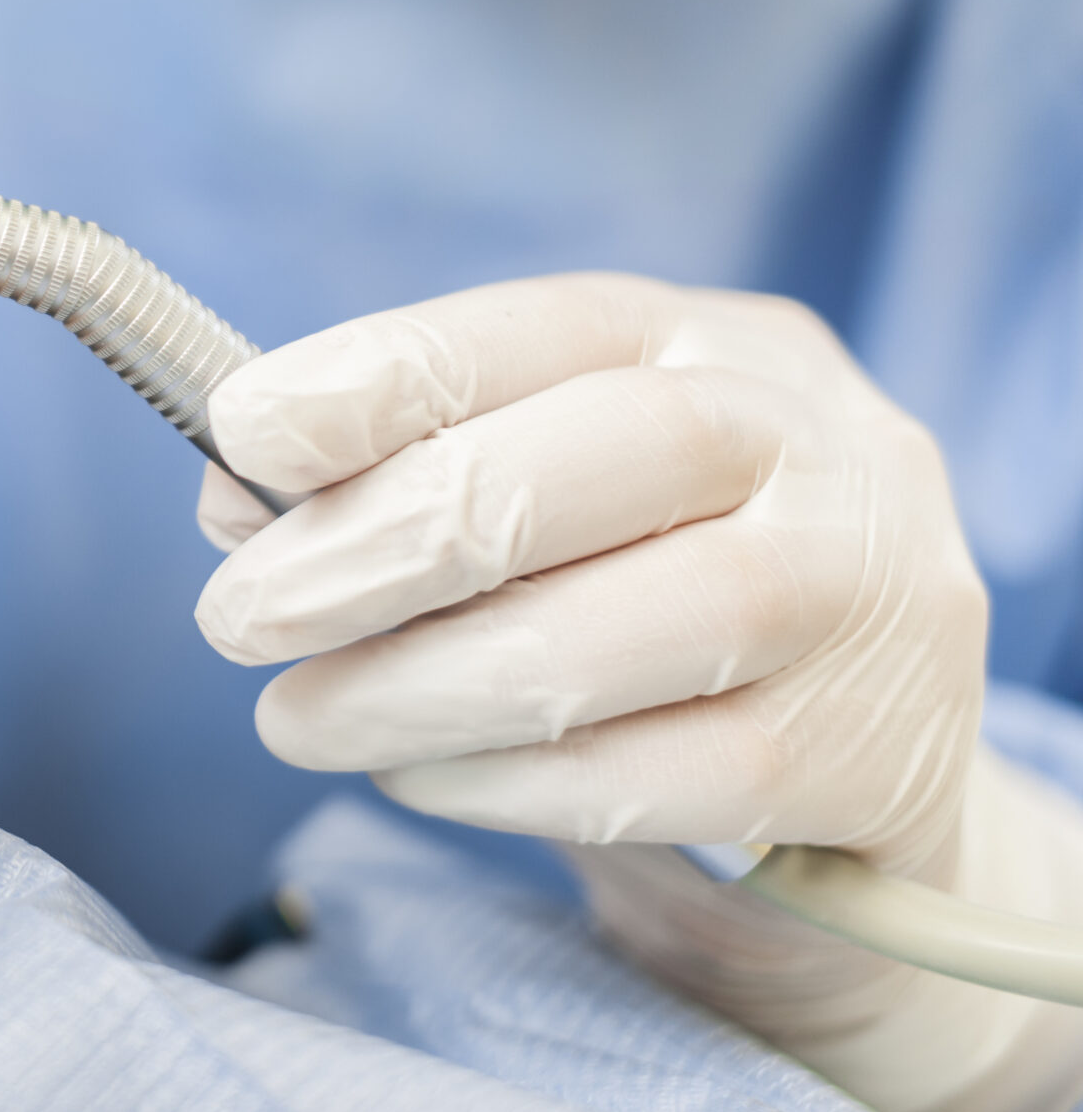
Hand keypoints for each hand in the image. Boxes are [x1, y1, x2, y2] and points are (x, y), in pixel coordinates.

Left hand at [191, 273, 1082, 1111]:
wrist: (869, 754)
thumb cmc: (652, 584)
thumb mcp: (551, 487)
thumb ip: (398, 476)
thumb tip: (236, 497)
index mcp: (711, 341)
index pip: (536, 327)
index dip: (378, 377)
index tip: (240, 431)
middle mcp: (812, 440)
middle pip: (572, 468)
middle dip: (372, 545)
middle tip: (235, 619)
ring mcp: (860, 597)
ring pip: (607, 640)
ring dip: (412, 689)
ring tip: (295, 722)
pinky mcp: (876, 754)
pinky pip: (656, 780)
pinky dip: (501, 784)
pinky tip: (411, 779)